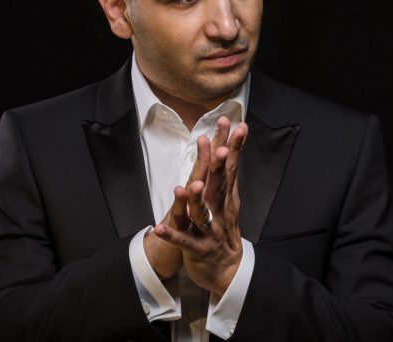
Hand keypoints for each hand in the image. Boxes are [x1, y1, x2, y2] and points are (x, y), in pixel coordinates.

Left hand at [155, 116, 248, 297]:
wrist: (226, 271)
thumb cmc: (223, 231)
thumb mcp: (228, 202)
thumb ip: (226, 177)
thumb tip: (230, 149)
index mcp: (225, 198)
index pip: (229, 166)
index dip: (231, 144)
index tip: (234, 122)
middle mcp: (220, 211)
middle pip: (219, 185)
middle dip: (218, 164)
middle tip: (219, 146)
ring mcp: (209, 230)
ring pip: (201, 213)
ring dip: (195, 200)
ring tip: (189, 186)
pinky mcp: (196, 248)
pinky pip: (182, 240)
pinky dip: (170, 235)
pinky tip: (158, 228)